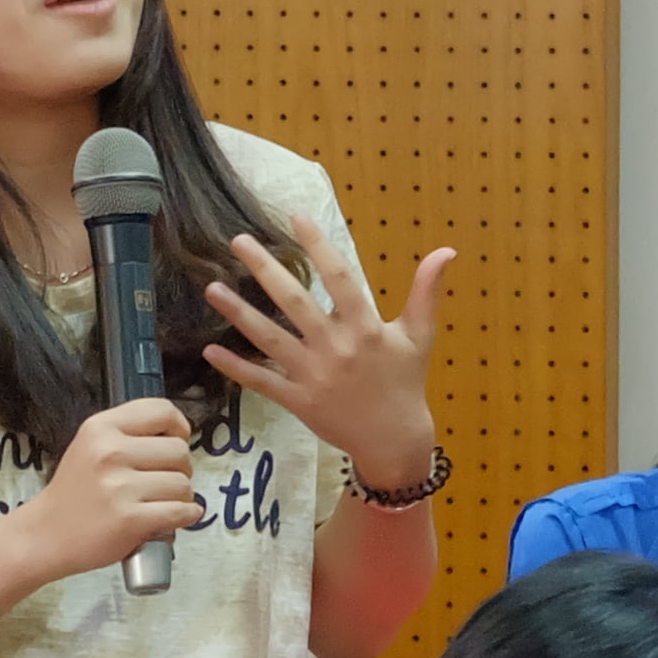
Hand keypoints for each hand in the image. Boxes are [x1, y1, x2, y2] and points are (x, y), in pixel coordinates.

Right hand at [7, 397, 199, 584]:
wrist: (46, 535)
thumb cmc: (74, 493)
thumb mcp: (90, 446)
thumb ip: (128, 434)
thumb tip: (179, 435)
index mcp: (101, 428)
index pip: (161, 411)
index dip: (179, 426)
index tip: (177, 440)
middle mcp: (110, 452)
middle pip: (179, 450)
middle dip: (181, 468)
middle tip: (164, 482)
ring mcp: (120, 487)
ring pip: (183, 483)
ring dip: (182, 496)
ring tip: (162, 502)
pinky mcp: (130, 519)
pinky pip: (181, 511)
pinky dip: (187, 515)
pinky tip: (178, 516)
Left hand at [200, 233, 457, 490]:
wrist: (394, 440)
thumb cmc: (405, 382)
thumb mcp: (419, 336)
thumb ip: (426, 291)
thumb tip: (448, 250)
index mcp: (366, 328)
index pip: (339, 277)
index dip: (318, 246)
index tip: (296, 218)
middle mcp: (336, 348)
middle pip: (294, 302)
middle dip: (264, 269)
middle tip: (238, 241)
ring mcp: (314, 376)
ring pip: (270, 339)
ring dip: (238, 313)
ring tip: (211, 288)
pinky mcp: (299, 402)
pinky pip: (263, 382)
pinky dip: (236, 368)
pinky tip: (210, 350)